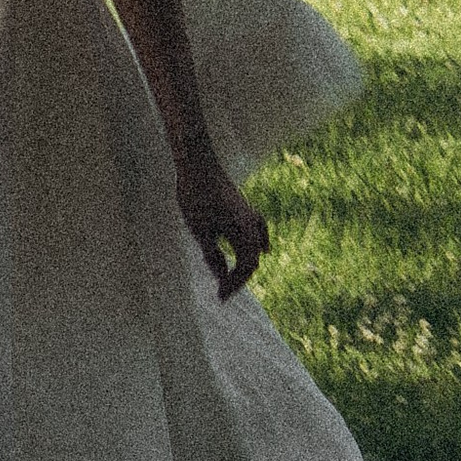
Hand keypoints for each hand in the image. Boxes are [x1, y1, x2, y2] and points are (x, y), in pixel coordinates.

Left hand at [175, 147, 266, 299]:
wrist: (198, 163)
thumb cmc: (196, 197)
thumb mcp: (200, 232)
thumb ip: (212, 256)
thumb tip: (221, 278)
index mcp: (243, 231)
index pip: (247, 267)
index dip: (235, 284)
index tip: (220, 297)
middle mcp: (251, 223)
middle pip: (252, 258)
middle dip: (239, 278)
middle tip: (222, 293)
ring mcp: (249, 213)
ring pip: (255, 245)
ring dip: (246, 264)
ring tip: (235, 278)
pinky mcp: (242, 206)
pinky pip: (258, 230)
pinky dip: (260, 243)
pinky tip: (263, 247)